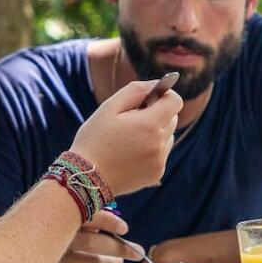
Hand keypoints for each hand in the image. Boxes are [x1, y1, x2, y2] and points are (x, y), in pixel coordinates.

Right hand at [43, 209, 141, 262]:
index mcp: (58, 216)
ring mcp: (51, 260)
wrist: (14, 246)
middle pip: (93, 243)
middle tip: (136, 252)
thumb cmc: (43, 226)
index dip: (108, 222)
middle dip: (119, 248)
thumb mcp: (61, 213)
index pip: (87, 216)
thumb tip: (115, 224)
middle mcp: (53, 238)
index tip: (125, 228)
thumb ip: (84, 215)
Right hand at [70, 78, 182, 194]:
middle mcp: (159, 143)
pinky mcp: (157, 173)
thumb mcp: (109, 107)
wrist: (86, 178)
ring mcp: (159, 160)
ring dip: (156, 131)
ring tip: (130, 138)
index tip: (151, 97)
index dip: (165, 95)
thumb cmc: (95, 138)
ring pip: (168, 135)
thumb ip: (136, 91)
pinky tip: (131, 153)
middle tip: (133, 119)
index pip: (175, 101)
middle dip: (158, 113)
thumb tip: (157, 84)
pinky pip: (162, 153)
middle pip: (172, 118)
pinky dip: (152, 148)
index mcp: (149, 124)